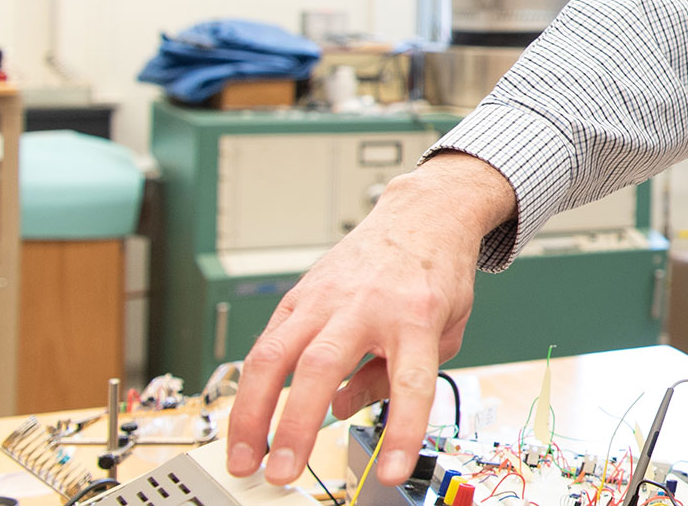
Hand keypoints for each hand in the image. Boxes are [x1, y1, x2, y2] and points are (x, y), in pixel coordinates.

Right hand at [224, 152, 515, 486]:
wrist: (422, 216)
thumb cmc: (435, 276)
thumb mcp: (443, 330)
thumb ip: (396, 377)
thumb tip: (340, 410)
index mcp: (417, 318)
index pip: (410, 384)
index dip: (402, 431)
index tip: (392, 472)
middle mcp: (366, 305)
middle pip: (321, 367)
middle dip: (295, 426)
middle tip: (281, 472)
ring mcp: (326, 298)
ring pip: (274, 354)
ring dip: (251, 411)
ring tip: (244, 456)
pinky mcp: (299, 295)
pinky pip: (267, 341)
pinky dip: (251, 384)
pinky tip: (245, 416)